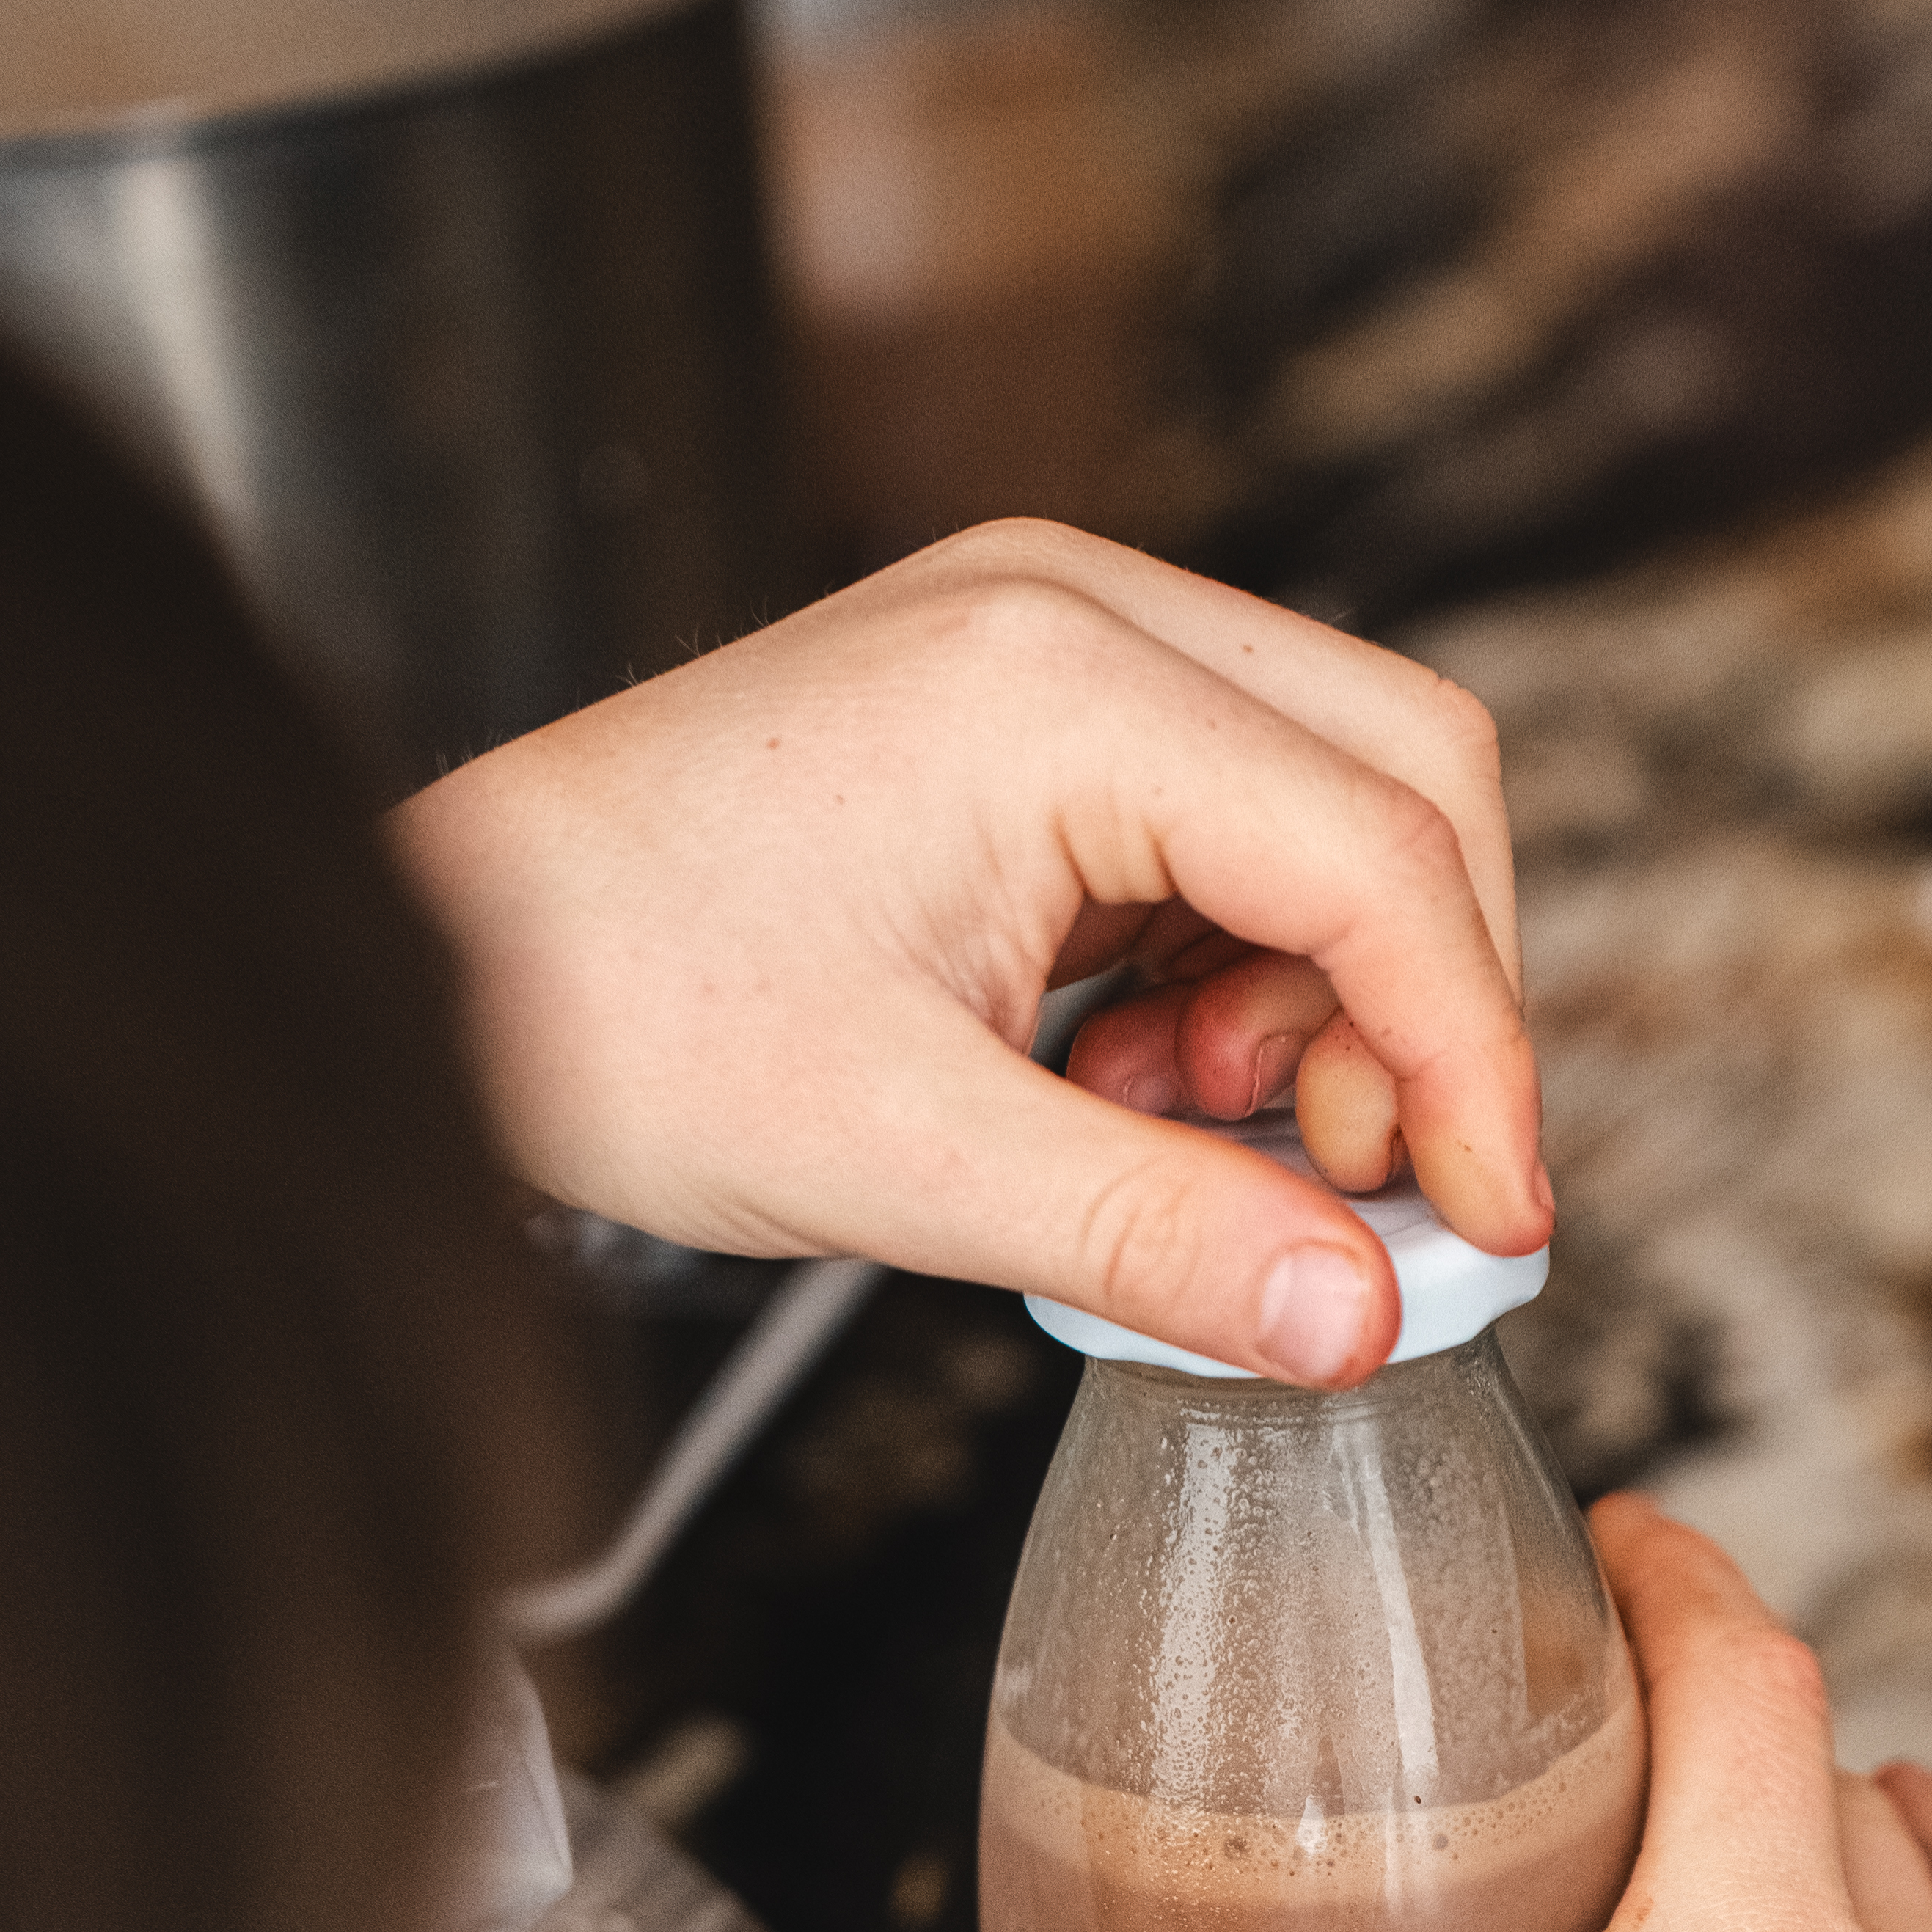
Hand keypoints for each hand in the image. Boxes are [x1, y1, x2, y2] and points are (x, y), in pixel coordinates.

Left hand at [392, 524, 1544, 1388]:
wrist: (439, 954)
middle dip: (1428, 1004)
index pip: (1382, 851)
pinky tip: (1137, 1080)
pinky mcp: (1027, 712)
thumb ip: (1156, 1234)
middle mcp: (1075, 611)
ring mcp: (1051, 643)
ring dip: (1325, 999)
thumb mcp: (905, 1159)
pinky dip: (1236, 975)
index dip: (1472, 1055)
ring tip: (1194, 1135)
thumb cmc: (614, 1010)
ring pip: (1334, 806)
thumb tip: (1360, 1320)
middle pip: (1409, 779)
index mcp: (1056, 680)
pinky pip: (1227, 830)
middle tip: (1368, 1192)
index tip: (1493, 1227)